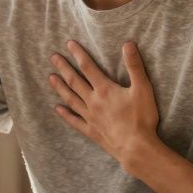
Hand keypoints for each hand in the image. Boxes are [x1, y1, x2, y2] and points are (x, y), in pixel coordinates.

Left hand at [49, 39, 159, 171]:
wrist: (136, 148)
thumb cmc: (141, 118)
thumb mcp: (142, 89)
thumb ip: (134, 66)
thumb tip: (128, 44)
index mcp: (105, 90)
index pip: (88, 67)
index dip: (78, 54)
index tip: (68, 44)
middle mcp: (93, 102)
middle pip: (75, 81)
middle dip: (64, 68)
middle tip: (53, 57)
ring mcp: (90, 117)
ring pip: (71, 99)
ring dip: (60, 88)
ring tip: (50, 78)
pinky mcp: (91, 131)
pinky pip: (74, 121)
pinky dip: (65, 114)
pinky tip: (58, 109)